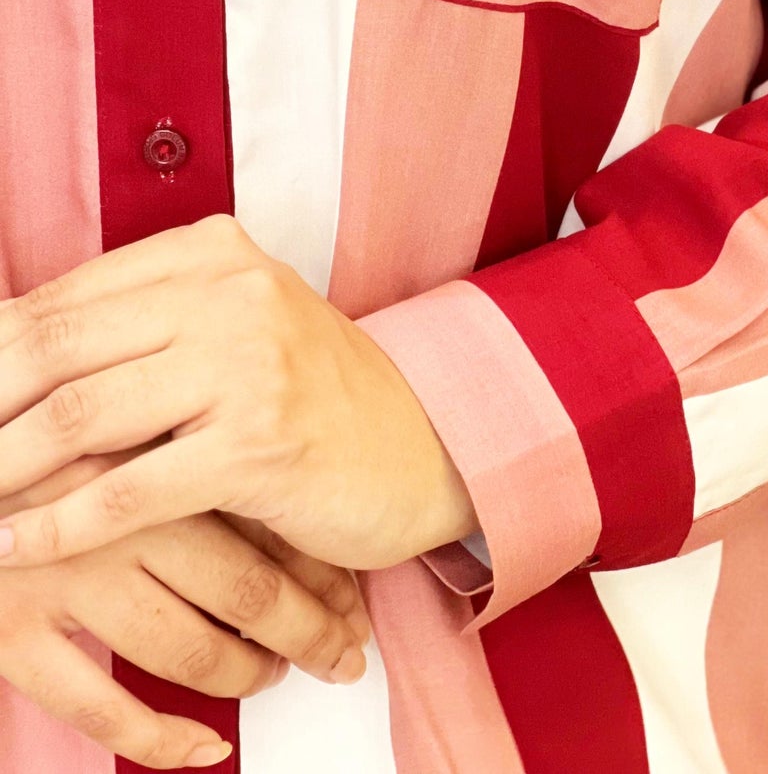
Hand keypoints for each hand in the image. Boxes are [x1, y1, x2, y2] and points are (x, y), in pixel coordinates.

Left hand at [0, 219, 477, 571]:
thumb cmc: (308, 395)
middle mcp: (228, 291)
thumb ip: (137, 328)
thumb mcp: (228, 332)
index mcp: (209, 252)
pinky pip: (128, 492)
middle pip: (55, 347)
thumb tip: (8, 350)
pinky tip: (12, 546)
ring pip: (78, 417)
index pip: (62, 298)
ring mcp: (248, 364)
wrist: (422, 442)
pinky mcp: (260, 444)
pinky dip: (56, 527)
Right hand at [0, 456, 372, 769]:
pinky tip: (200, 751)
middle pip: (243, 583)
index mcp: (151, 445)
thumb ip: (174, 421)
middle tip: (344, 648)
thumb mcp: (103, 406)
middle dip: (307, 625)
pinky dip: (158, 738)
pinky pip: (97, 704)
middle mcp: (117, 513)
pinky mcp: (11, 631)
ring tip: (274, 678)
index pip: (262, 510)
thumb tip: (268, 473)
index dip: (317, 556)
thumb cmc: (20, 424)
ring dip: (244, 674)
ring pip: (185, 646)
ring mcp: (64, 577)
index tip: (355, 588)